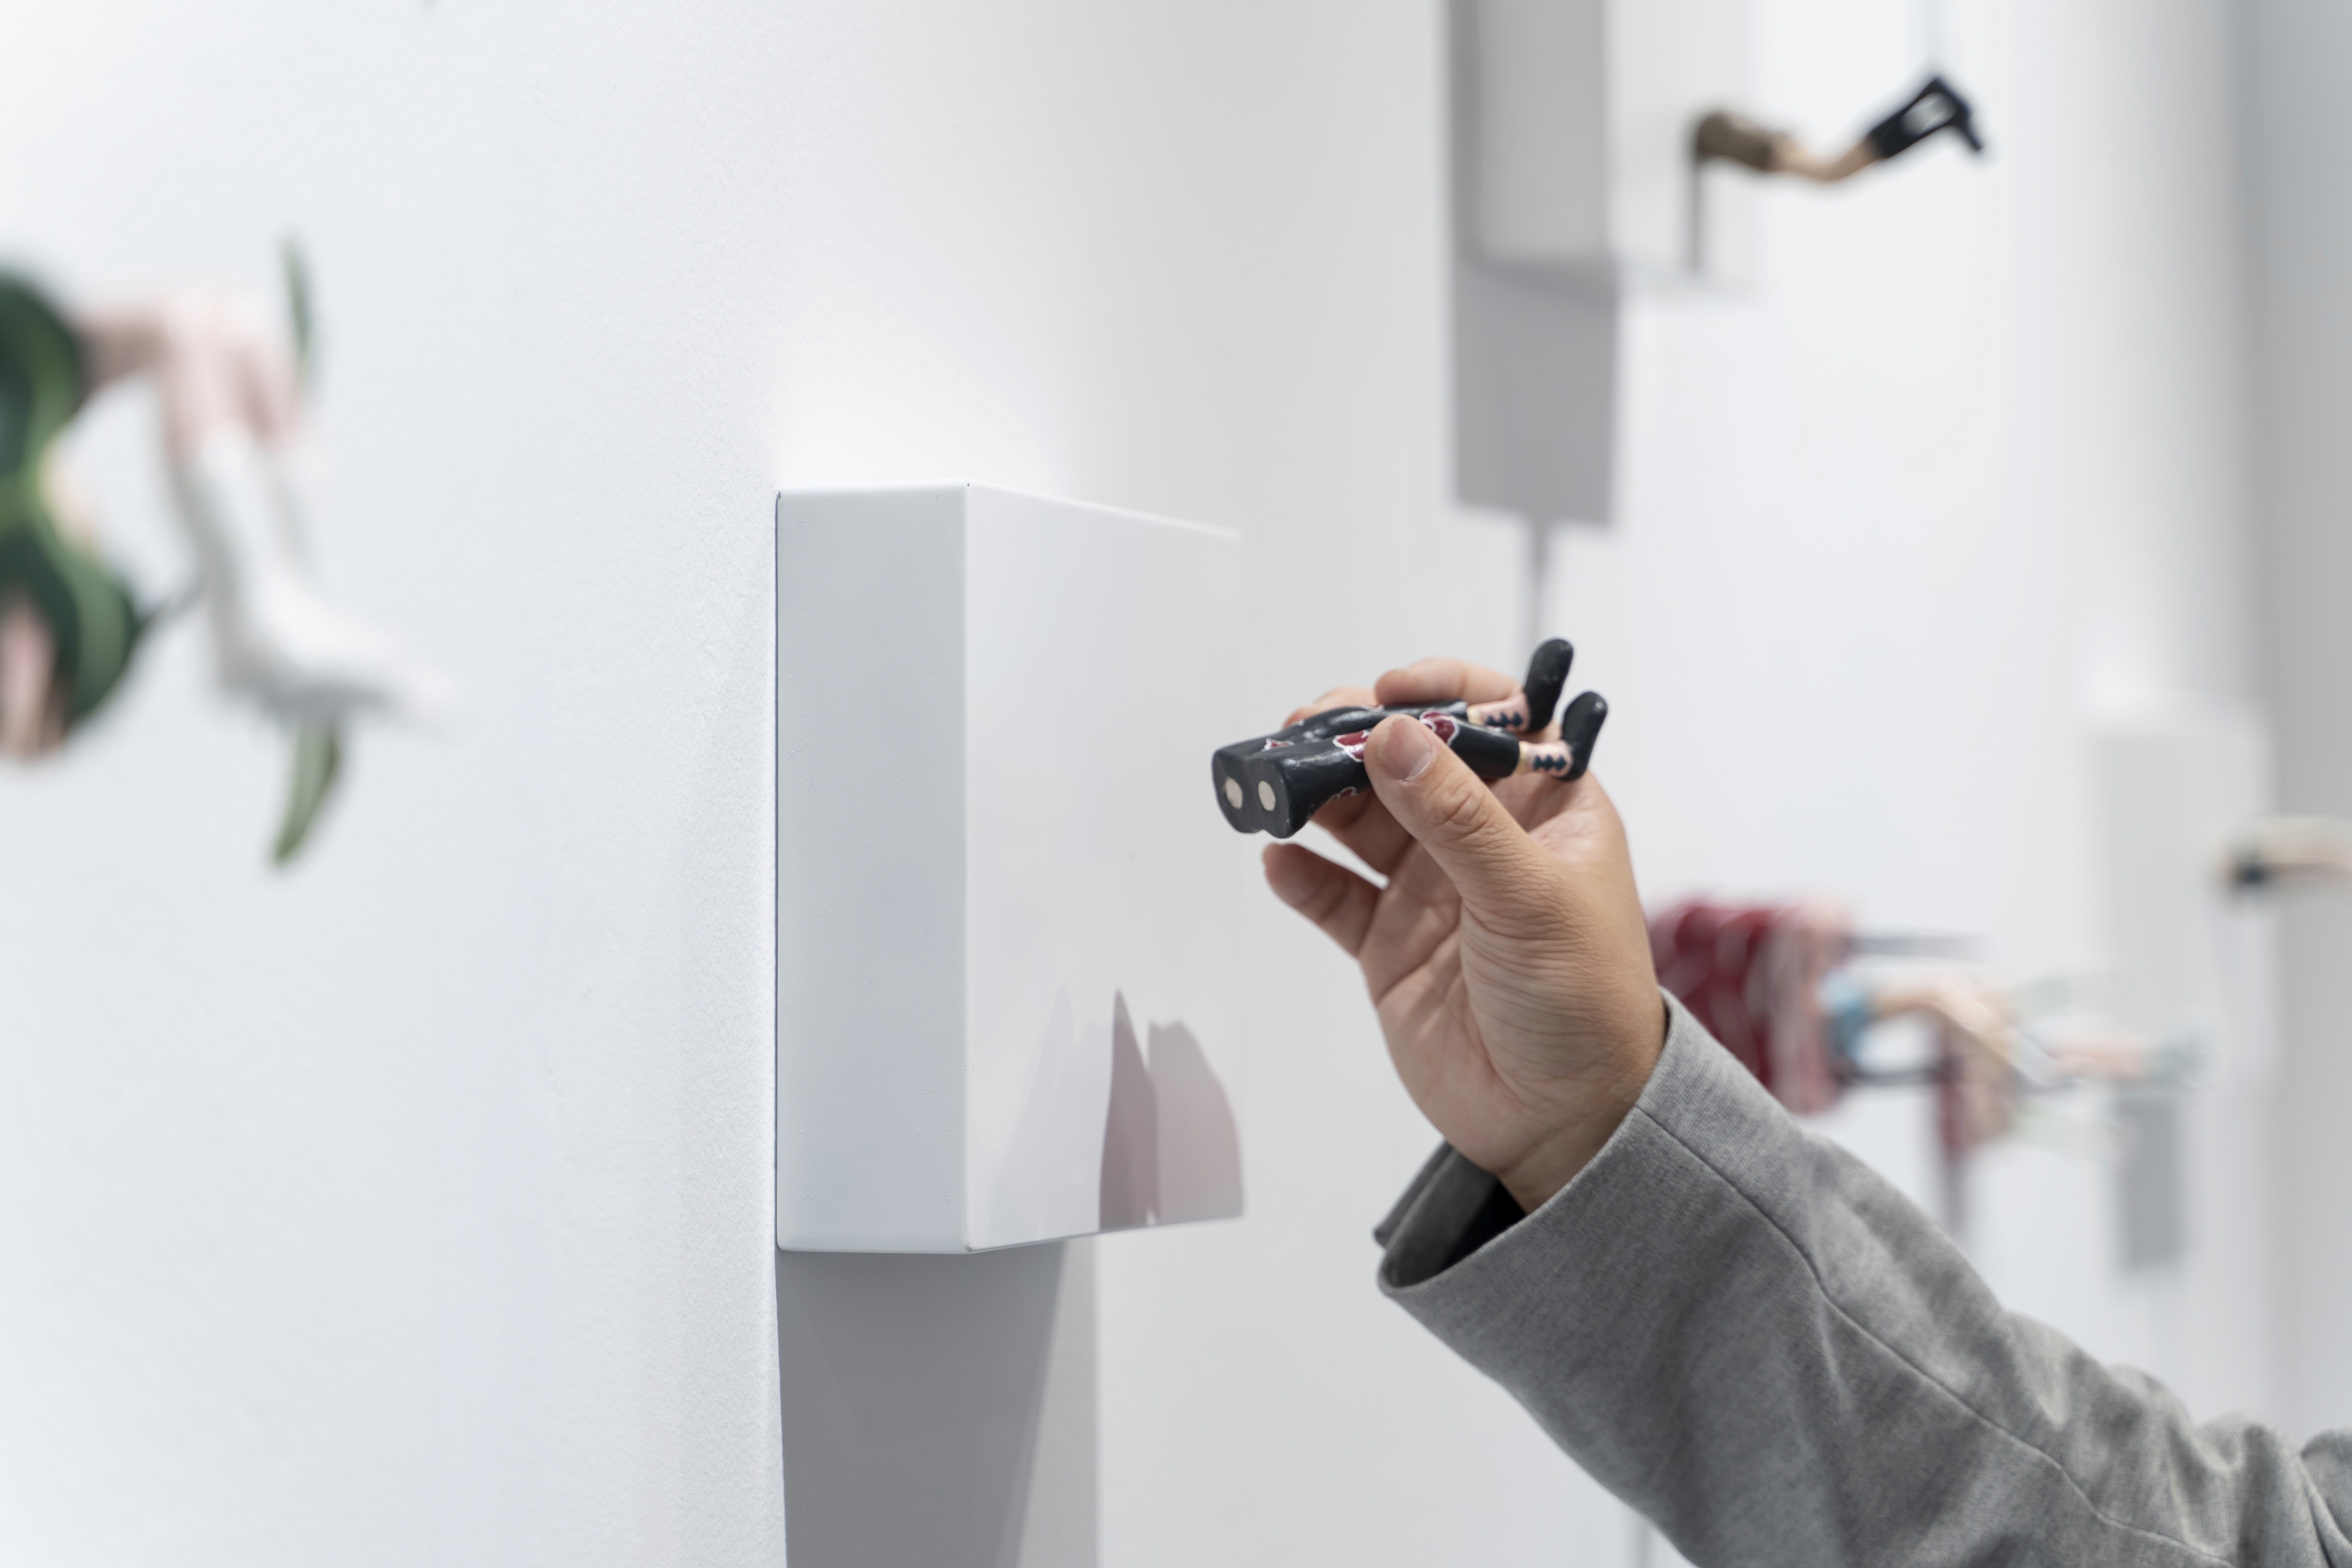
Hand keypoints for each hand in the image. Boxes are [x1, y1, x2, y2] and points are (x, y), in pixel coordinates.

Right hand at [1261, 657, 1666, 1210]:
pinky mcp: (1389, 945)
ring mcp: (1432, 890)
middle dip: (1357, 737)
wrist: (1562, 1121)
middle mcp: (1485, 839)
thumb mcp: (1529, 896)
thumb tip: (1394, 736)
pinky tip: (1278, 859)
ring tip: (1276, 783)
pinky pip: (1334, 896)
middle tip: (1306, 730)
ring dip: (1317, 795)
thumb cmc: (1583, 1003)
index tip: (1392, 691)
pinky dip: (1302, 875)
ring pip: (1361, 819)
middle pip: (1411, 760)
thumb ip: (1456, 816)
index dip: (1445, 694)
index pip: (1496, 720)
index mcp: (1546, 809)